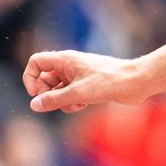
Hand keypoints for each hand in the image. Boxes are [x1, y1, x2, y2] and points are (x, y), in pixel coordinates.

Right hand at [23, 50, 145, 113]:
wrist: (135, 82)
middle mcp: (69, 66)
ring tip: (75, 104)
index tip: (37, 94)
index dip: (30, 78)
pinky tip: (84, 105)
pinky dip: (73, 102)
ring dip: (62, 101)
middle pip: (45, 79)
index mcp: (64, 60)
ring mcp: (79, 76)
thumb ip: (54, 100)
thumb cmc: (108, 82)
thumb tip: (34, 105)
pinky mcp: (88, 86)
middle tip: (56, 102)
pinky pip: (71, 95)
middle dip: (48, 94)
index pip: (36, 63)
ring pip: (58, 90)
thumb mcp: (78, 93)